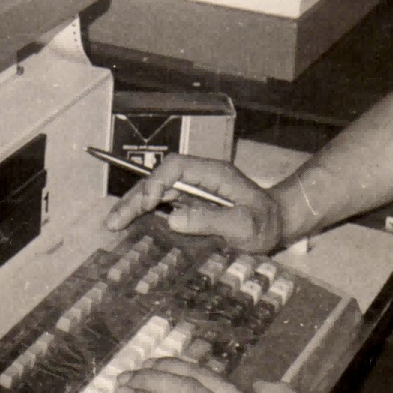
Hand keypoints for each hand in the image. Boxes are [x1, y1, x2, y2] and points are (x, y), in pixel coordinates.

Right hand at [102, 154, 284, 251]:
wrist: (279, 224)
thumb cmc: (266, 223)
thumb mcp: (244, 225)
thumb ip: (210, 220)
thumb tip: (172, 218)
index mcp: (213, 174)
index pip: (176, 167)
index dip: (156, 182)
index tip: (146, 204)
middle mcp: (200, 177)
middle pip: (160, 178)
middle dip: (135, 197)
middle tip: (114, 221)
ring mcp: (195, 189)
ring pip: (157, 190)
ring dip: (135, 205)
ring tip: (113, 224)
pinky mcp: (192, 203)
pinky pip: (163, 203)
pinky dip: (145, 212)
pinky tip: (130, 224)